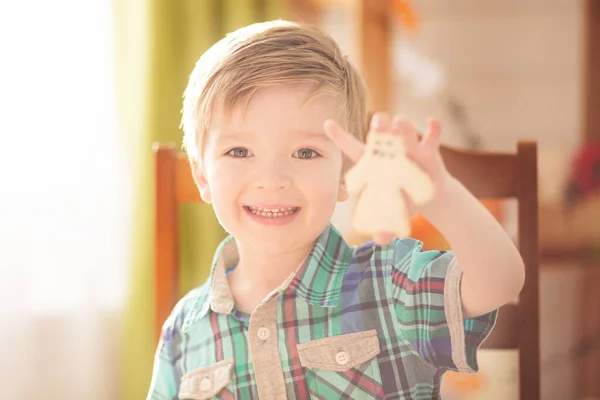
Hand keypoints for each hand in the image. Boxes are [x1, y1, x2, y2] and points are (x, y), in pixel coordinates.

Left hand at [324, 112, 450, 244]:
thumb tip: (380, 241)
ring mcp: (409, 147)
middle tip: (376, 123)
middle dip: (379, 124)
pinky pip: (433, 134)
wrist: (427, 195)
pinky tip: (432, 123)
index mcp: (373, 162)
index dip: (339, 136)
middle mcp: (389, 150)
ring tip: (399, 128)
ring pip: (404, 127)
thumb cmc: (401, 200)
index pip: (352, 148)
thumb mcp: (391, 214)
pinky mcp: (429, 149)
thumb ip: (384, 226)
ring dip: (402, 125)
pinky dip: (434, 128)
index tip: (326, 124)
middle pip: (380, 131)